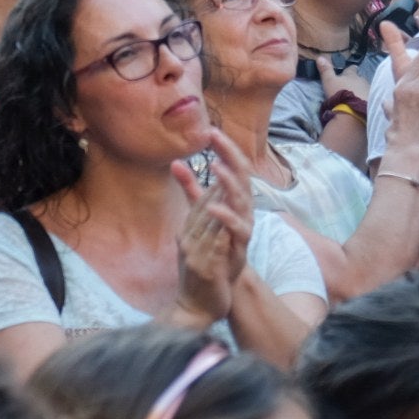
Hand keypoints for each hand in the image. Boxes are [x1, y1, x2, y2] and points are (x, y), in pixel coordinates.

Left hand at [170, 129, 251, 324]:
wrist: (211, 288)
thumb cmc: (210, 246)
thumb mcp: (197, 213)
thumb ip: (190, 189)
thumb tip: (175, 162)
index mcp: (234, 200)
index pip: (233, 168)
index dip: (224, 149)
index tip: (209, 130)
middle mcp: (242, 212)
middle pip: (242, 177)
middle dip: (230, 156)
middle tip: (215, 136)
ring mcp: (242, 230)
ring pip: (242, 201)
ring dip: (229, 183)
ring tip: (216, 166)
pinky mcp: (239, 249)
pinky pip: (237, 230)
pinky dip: (225, 217)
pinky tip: (213, 205)